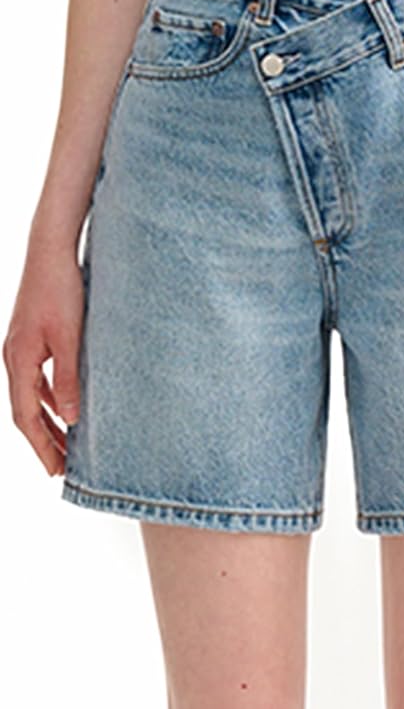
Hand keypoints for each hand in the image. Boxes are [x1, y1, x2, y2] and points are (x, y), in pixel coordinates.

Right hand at [3, 238, 84, 476]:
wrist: (50, 250)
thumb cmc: (61, 289)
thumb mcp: (70, 337)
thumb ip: (69, 378)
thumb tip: (72, 419)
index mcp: (19, 360)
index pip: (25, 416)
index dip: (41, 445)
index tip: (55, 470)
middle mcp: (14, 357)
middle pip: (24, 410)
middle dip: (43, 440)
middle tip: (61, 467)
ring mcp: (20, 347)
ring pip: (30, 395)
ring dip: (47, 420)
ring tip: (67, 443)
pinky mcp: (31, 337)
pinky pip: (36, 378)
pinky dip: (48, 397)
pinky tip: (65, 405)